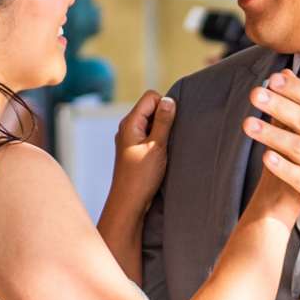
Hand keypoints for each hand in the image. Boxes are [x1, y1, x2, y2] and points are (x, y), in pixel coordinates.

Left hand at [111, 90, 175, 208]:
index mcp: (130, 123)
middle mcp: (127, 128)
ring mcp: (129, 139)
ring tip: (166, 148)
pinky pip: (148, 135)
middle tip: (170, 137)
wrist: (128, 203)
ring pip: (150, 123)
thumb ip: (163, 122)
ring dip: (162, 130)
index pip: (151, 97)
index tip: (172, 124)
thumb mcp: (156, 146)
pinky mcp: (134, 150)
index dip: (165, 105)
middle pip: (150, 108)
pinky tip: (162, 154)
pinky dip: (158, 140)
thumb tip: (169, 100)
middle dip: (164, 117)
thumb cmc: (140, 177)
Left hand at [244, 71, 299, 242]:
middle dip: (280, 105)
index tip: (275, 78)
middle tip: (256, 94)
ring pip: (299, 147)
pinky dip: (283, 166)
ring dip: (273, 135)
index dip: (296, 89)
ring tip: (248, 125)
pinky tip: (266, 157)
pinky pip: (299, 177)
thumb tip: (286, 74)